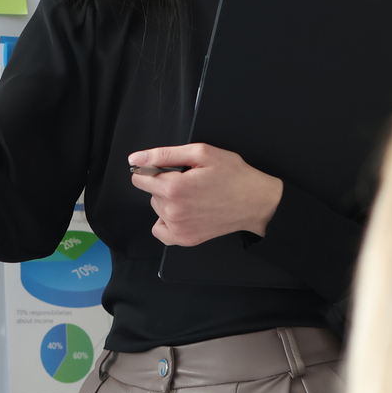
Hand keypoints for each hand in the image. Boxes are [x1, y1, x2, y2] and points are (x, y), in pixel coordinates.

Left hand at [128, 143, 282, 245]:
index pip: (140, 178)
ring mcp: (178, 228)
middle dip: (165, 184)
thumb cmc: (233, 175)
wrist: (255, 201)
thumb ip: (164, 154)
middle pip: (150, 193)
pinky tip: (183, 212)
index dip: (152, 169)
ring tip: (193, 196)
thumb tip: (136, 159)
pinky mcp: (185, 239)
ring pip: (157, 209)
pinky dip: (167, 221)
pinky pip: (160, 231)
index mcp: (174, 188)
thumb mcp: (201, 153)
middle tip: (190, 181)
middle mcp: (173, 211)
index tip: (167, 169)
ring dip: (169, 201)